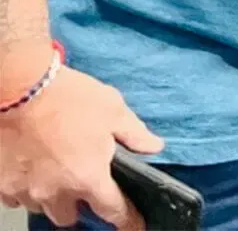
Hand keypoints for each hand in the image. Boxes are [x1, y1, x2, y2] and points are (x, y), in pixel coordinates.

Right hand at [0, 63, 162, 230]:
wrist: (21, 88)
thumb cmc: (70, 97)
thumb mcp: (114, 110)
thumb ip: (135, 134)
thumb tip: (154, 147)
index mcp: (88, 177)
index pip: (113, 211)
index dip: (127, 219)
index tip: (134, 224)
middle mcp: (57, 191)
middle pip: (71, 217)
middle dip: (81, 207)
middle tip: (86, 188)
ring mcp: (27, 190)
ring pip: (43, 210)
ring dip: (54, 199)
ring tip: (59, 177)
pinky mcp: (4, 183)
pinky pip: (18, 199)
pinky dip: (28, 192)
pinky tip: (35, 174)